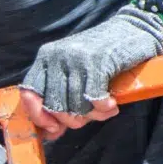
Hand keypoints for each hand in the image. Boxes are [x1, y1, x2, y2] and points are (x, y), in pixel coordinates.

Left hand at [19, 10, 162, 133]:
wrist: (133, 30)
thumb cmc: (102, 57)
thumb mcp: (74, 73)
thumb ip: (61, 99)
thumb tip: (50, 133)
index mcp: (45, 58)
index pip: (29, 92)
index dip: (38, 115)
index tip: (53, 128)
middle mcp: (56, 56)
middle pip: (54, 104)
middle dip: (73, 119)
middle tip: (90, 118)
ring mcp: (76, 57)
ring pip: (75, 104)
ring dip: (93, 115)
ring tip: (105, 110)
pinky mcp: (98, 60)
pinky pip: (94, 97)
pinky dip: (103, 108)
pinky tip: (111, 105)